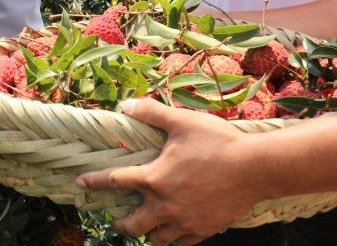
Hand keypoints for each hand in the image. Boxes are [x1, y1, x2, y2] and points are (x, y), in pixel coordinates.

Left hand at [76, 98, 258, 243]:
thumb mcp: (181, 121)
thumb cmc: (217, 142)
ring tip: (148, 224)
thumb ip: (151, 113)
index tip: (80, 183)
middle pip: (133, 225)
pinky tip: (177, 228)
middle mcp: (165, 206)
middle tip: (118, 218)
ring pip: (157, 238)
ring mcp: (185, 222)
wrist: (255, 168)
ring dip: (149, 232)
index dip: (94, 182)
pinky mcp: (205, 229)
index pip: (114, 181)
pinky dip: (176, 237)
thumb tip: (125, 105)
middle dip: (122, 223)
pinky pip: (183, 242)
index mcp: (154, 179)